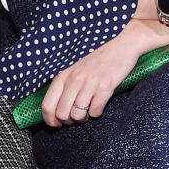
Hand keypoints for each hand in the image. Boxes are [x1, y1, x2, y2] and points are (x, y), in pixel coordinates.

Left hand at [41, 19, 168, 127]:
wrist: (122, 44)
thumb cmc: (97, 59)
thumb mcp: (75, 68)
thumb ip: (64, 85)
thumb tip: (56, 110)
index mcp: (63, 75)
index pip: (47, 105)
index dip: (51, 120)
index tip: (57, 124)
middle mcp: (74, 79)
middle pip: (62, 114)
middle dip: (69, 121)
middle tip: (76, 116)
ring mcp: (89, 83)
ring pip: (78, 115)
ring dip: (84, 117)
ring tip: (89, 108)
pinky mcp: (105, 87)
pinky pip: (95, 112)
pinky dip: (97, 112)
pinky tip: (99, 103)